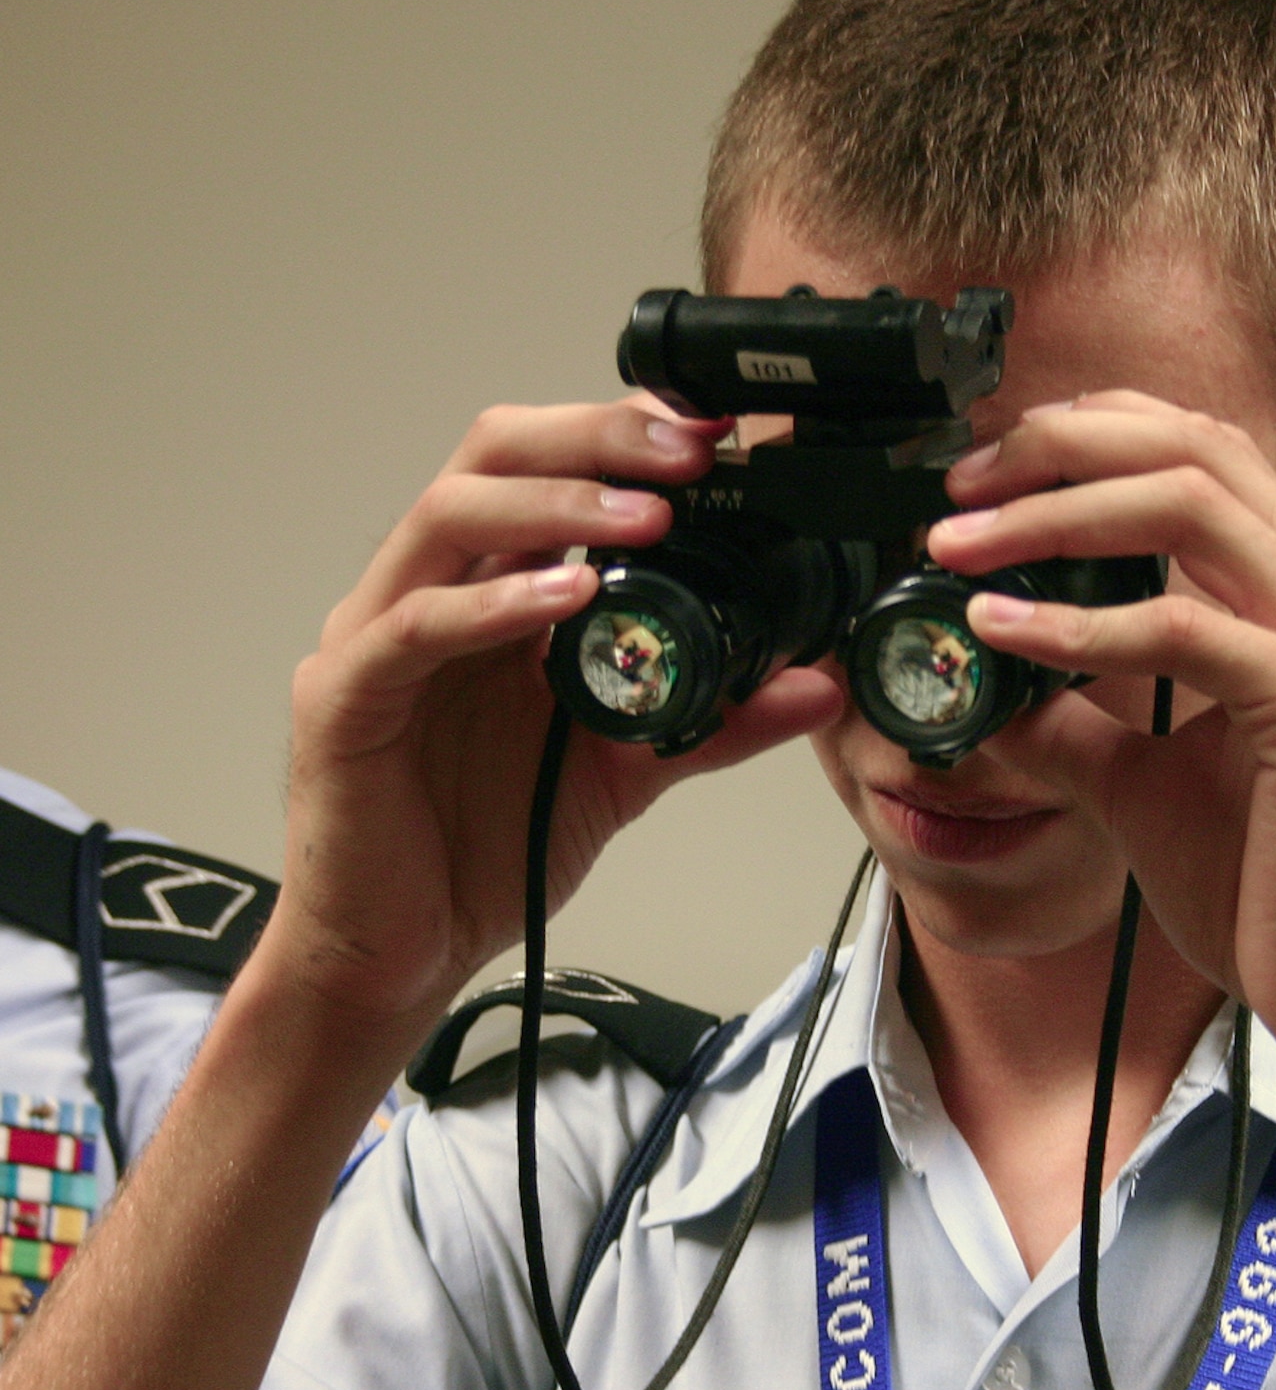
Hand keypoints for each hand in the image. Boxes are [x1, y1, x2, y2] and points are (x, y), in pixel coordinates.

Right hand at [265, 400, 842, 1077]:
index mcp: (494, 590)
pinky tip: (562, 599)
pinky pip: (413, 629)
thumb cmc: (490, 844)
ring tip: (649, 518)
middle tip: (692, 449)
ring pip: (448, 518)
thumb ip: (714, 720)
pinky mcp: (344, 700)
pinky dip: (491, 606)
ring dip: (555, 504)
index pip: (551, 468)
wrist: (402, 955)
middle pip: (494, 458)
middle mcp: (432, 591)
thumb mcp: (628, 767)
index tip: (719, 434)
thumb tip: (816, 685)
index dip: (627, 436)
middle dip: (596, 437)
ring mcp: (377, 637)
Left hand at [926, 389, 1275, 1089]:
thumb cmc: (1266, 888)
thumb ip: (1069, 721)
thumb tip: (978, 684)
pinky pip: (1184, 629)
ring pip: (1190, 505)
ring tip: (960, 548)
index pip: (1199, 451)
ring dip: (1055, 515)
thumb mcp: (1137, 783)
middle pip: (1192, 447)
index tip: (986, 474)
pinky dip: (1080, 626)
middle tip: (958, 492)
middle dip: (1059, 448)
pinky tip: (1003, 632)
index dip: (1088, 435)